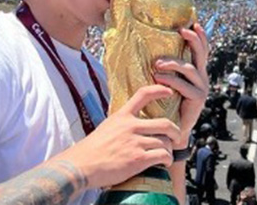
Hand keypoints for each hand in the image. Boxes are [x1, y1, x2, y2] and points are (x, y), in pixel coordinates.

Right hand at [57, 85, 180, 189]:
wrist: (80, 165)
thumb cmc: (91, 150)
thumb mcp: (106, 128)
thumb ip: (121, 125)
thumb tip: (133, 127)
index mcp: (122, 116)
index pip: (143, 94)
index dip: (160, 90)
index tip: (170, 91)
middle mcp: (130, 126)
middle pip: (164, 123)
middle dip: (175, 131)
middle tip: (176, 136)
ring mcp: (135, 142)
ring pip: (165, 142)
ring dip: (169, 149)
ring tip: (166, 154)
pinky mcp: (137, 159)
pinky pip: (162, 156)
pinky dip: (167, 159)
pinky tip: (164, 162)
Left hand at [153, 23, 208, 146]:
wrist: (172, 129)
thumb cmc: (166, 104)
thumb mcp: (166, 83)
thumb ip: (163, 68)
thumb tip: (145, 52)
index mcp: (196, 71)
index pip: (201, 50)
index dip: (200, 36)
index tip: (194, 22)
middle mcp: (201, 77)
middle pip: (200, 54)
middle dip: (193, 40)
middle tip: (182, 31)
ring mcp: (201, 88)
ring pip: (189, 69)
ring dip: (173, 63)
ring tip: (157, 63)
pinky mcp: (198, 99)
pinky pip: (184, 85)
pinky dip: (170, 80)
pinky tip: (158, 78)